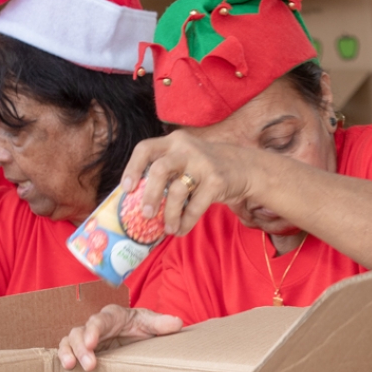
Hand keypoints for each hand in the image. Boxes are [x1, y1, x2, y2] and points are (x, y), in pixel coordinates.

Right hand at [58, 305, 183, 371]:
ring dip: (68, 353)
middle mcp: (95, 325)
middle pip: (80, 332)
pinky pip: (67, 350)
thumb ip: (161, 323)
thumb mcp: (151, 323)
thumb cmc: (141, 325)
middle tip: (88, 365)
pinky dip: (64, 357)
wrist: (137, 333)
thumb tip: (177, 323)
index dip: (93, 330)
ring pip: (69, 341)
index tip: (91, 342)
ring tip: (70, 367)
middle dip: (80, 347)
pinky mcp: (82, 349)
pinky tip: (66, 369)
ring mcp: (86, 337)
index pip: (99, 320)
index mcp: (112, 316)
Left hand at [120, 131, 262, 236]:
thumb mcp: (185, 159)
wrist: (245, 167)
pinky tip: (181, 229)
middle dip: (149, 195)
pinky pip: (195, 206)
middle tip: (145, 214)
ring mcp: (203, 164)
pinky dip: (185, 222)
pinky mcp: (216, 181)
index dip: (132, 168)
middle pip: (159, 169)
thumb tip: (135, 200)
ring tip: (168, 228)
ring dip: (169, 214)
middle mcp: (187, 149)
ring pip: (177, 191)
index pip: (145, 148)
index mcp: (174, 142)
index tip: (127, 188)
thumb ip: (166, 170)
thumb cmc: (205, 167)